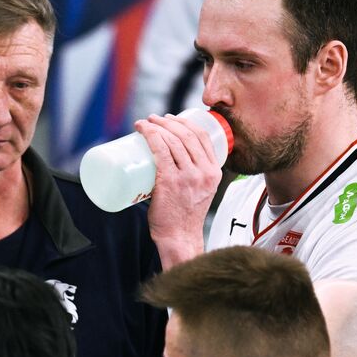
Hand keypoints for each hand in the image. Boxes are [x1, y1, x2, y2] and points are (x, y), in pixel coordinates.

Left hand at [134, 113, 223, 269]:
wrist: (179, 238)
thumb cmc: (183, 217)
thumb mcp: (200, 193)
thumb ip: (194, 178)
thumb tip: (174, 164)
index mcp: (214, 172)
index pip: (203, 137)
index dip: (186, 122)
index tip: (171, 119)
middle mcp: (204, 172)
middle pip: (186, 135)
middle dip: (168, 122)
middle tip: (153, 120)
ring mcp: (187, 176)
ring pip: (172, 141)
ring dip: (156, 126)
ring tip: (145, 123)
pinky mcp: (170, 182)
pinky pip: (161, 152)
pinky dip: (151, 136)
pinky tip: (142, 130)